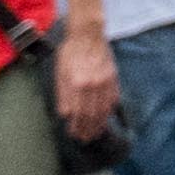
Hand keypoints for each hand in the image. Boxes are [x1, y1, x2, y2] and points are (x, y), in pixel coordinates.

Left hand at [53, 26, 118, 145]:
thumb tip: (65, 115)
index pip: (77, 113)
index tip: (74, 134)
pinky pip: (113, 99)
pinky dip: (109, 111)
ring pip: (103, 109)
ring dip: (99, 124)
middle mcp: (92, 85)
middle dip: (88, 129)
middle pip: (91, 115)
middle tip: (86, 139)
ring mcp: (105, 82)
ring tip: (96, 133)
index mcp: (77, 84)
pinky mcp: (113, 78)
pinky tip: (106, 117)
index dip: (76, 126)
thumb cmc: (70, 53)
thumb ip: (63, 95)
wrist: (88, 35)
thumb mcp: (60, 73)